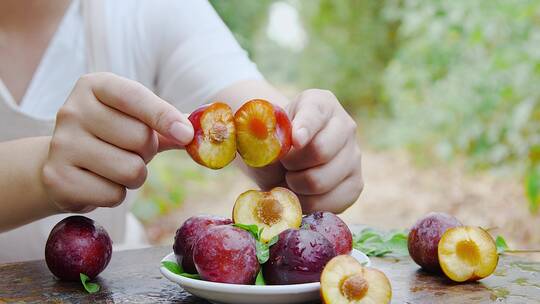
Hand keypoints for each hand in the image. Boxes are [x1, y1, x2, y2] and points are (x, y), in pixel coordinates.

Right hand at [41, 72, 192, 212]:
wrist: (61, 163)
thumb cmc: (110, 136)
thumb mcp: (136, 120)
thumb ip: (169, 122)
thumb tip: (202, 130)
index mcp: (95, 86)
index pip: (135, 97)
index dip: (164, 116)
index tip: (186, 134)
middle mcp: (72, 110)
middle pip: (139, 138)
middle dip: (147, 152)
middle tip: (131, 151)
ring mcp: (61, 144)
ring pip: (130, 170)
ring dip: (134, 176)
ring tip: (115, 167)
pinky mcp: (57, 178)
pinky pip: (112, 195)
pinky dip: (116, 194)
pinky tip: (98, 183)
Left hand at [248, 89, 362, 213]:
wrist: (286, 158)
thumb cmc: (276, 142)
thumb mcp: (267, 134)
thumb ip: (267, 141)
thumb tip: (275, 155)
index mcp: (321, 104)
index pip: (314, 115)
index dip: (304, 129)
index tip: (295, 141)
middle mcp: (345, 126)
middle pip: (320, 151)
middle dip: (291, 164)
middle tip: (283, 165)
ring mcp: (354, 156)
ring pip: (320, 181)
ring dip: (295, 185)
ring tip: (290, 178)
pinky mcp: (355, 184)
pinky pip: (328, 202)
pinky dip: (307, 203)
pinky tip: (301, 193)